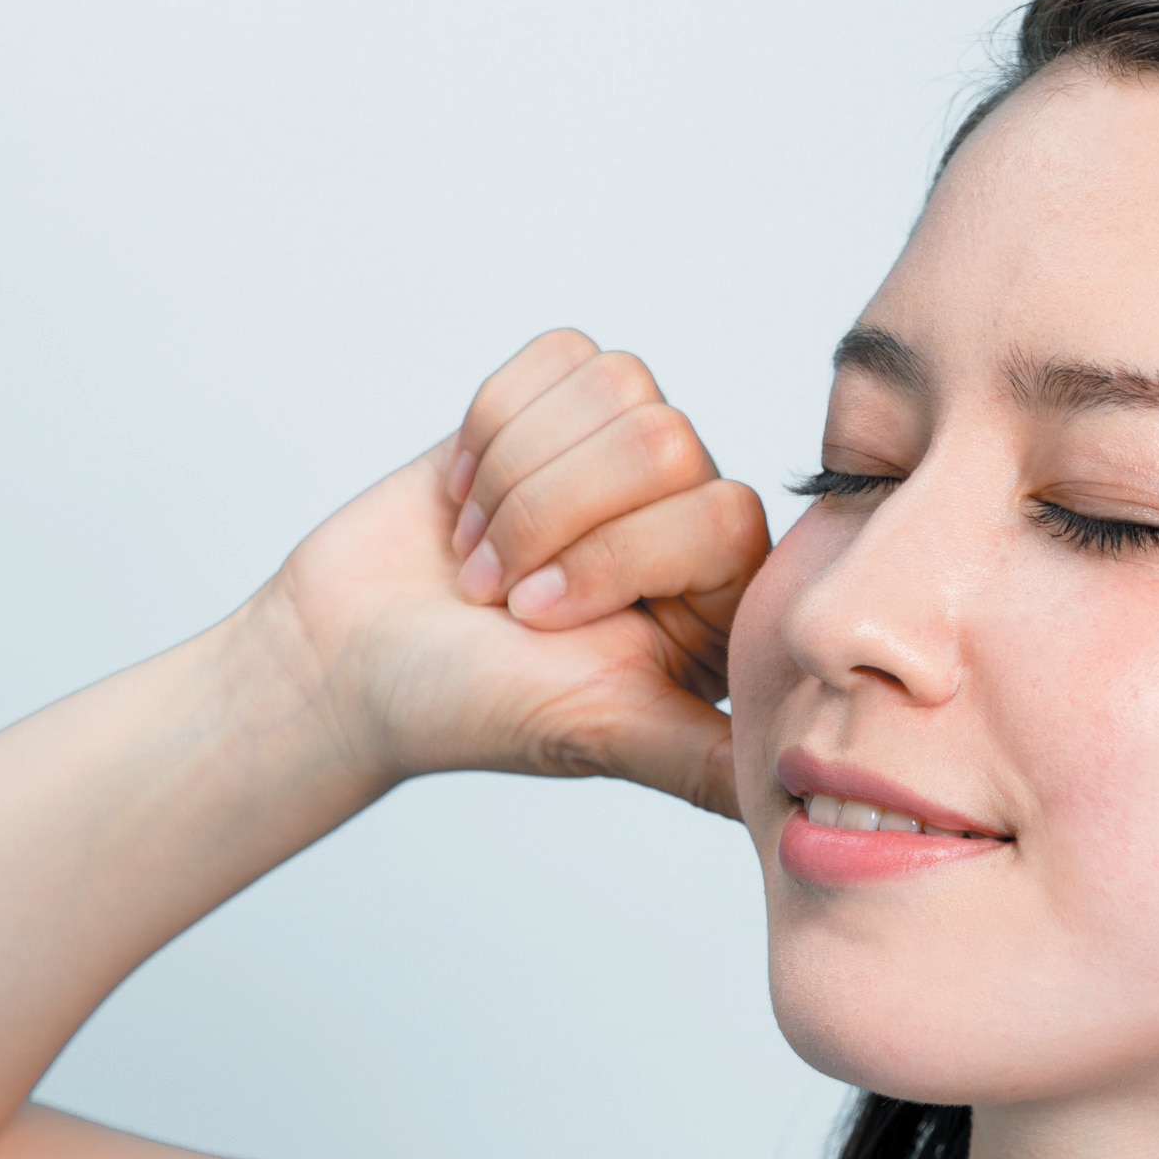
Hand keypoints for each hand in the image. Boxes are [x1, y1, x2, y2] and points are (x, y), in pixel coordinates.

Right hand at [255, 330, 770, 814]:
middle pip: (665, 438)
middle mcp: (689, 521)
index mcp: (725, 602)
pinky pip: (562, 354)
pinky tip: (466, 494)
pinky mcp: (560, 410)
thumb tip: (815, 805)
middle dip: (551, 514)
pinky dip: (491, 423)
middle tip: (499, 592)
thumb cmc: (467, 708)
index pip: (720, 512)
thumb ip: (709, 758)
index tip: (536, 624)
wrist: (344, 659)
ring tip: (480, 550)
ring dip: (515, 473)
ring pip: (617, 386)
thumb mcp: (603, 733)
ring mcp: (626, 463)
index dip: (614, 556)